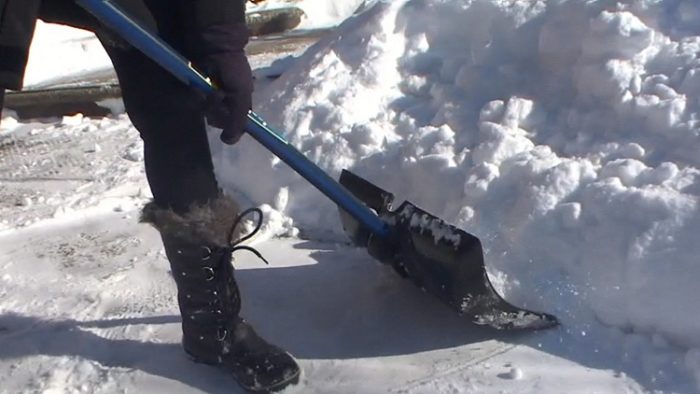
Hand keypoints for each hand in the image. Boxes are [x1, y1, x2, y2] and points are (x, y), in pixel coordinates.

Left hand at [194, 23, 253, 144]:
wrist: (215, 49)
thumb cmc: (234, 71)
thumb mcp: (242, 95)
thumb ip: (238, 121)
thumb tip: (229, 143)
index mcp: (240, 105)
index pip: (236, 126)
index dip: (230, 128)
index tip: (226, 126)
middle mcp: (226, 104)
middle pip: (218, 121)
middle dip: (215, 110)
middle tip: (217, 95)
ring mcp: (210, 97)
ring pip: (205, 112)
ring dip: (204, 102)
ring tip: (205, 88)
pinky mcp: (197, 91)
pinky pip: (193, 103)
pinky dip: (194, 96)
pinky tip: (197, 87)